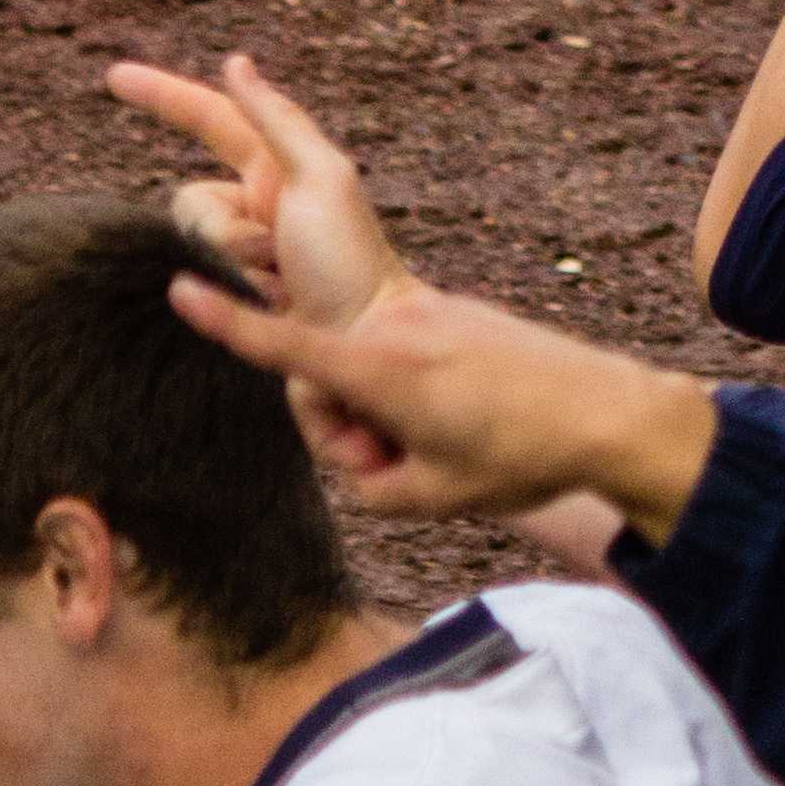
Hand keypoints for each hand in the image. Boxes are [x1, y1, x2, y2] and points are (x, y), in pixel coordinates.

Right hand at [106, 52, 411, 331]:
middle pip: (192, 199)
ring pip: (191, 245)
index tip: (115, 76)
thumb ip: (276, 119)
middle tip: (281, 252)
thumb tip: (235, 63)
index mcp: (275, 172)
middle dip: (226, 228)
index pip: (210, 120)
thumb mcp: (323, 177)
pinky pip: (192, 292)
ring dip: (233, 266)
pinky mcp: (225, 304)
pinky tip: (254, 308)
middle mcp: (250, 210)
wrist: (367, 344)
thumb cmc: (353, 259)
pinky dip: (211, 305)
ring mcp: (235, 259)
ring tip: (284, 290)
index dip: (164, 96)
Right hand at [169, 273, 711, 531]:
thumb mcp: (427, 497)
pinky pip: (400, 358)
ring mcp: (428, 318)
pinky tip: (464, 424)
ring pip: (363, 369)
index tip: (179, 288)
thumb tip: (355, 461)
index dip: (227, 322)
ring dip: (382, 416)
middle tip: (392, 462)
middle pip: (321, 377)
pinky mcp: (453, 318)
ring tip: (444, 447)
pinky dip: (409, 393)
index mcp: (382, 371)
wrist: (606, 410)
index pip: (285, 345)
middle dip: (340, 427)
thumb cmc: (517, 457)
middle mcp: (397, 331)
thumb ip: (367, 482)